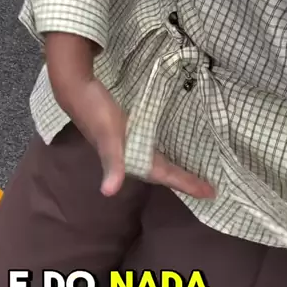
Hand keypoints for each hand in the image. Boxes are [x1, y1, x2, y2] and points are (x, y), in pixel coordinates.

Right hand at [45, 33, 214, 199]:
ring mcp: (128, 145)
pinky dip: (161, 154)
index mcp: (132, 159)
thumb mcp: (107, 136)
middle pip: (163, 172)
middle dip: (184, 182)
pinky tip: (164, 151)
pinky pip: (150, 148)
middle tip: (209, 189)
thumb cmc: (95, 112)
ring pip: (156, 163)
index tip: (211, 193)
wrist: (75, 92)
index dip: (186, 184)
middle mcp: (131, 155)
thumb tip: (109, 191)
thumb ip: (111, 163)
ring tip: (193, 176)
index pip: (165, 175)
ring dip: (174, 171)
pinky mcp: (126, 133)